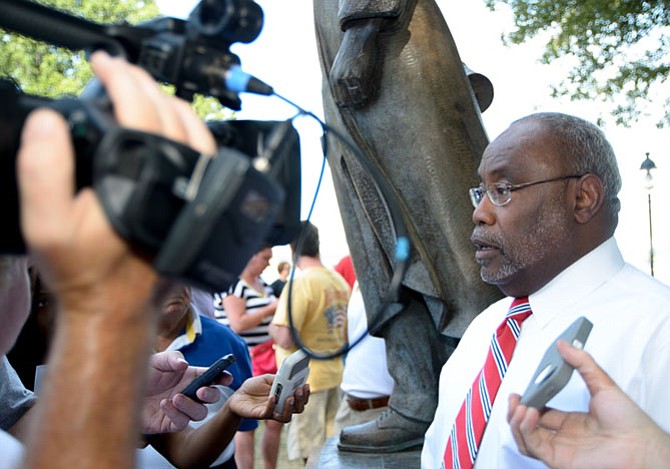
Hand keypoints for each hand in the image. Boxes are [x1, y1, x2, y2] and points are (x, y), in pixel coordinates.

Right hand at [18, 50, 216, 316]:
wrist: (118, 308)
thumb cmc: (86, 271)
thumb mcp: (47, 224)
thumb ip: (44, 169)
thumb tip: (50, 122)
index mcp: (143, 178)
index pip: (139, 109)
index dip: (120, 78)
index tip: (103, 63)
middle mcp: (178, 182)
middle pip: (171, 113)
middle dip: (143, 83)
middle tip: (118, 71)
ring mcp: (195, 194)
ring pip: (197, 130)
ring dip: (170, 102)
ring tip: (142, 90)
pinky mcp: (201, 205)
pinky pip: (206, 155)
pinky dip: (191, 129)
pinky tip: (172, 128)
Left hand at [142, 351, 232, 433]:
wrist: (121, 391)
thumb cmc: (141, 374)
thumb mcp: (156, 360)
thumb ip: (172, 358)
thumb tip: (184, 364)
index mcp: (190, 376)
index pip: (212, 377)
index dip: (222, 377)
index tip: (227, 378)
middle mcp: (189, 393)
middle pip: (212, 397)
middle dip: (211, 394)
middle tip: (201, 391)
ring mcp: (181, 409)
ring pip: (199, 413)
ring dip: (191, 406)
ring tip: (175, 397)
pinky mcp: (169, 423)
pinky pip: (181, 422)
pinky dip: (175, 414)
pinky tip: (164, 404)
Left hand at [227, 375, 308, 422]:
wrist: (238, 395)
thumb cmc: (254, 387)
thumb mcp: (267, 379)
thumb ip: (277, 378)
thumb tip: (288, 376)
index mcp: (286, 396)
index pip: (301, 398)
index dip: (306, 393)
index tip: (306, 384)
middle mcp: (281, 406)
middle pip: (298, 408)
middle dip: (302, 400)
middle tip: (300, 390)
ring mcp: (272, 412)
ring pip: (287, 417)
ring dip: (290, 408)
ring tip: (290, 398)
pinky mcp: (261, 415)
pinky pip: (270, 413)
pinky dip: (272, 405)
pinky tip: (272, 397)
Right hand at [507, 340, 669, 468]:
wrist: (641, 445)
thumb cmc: (630, 422)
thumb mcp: (603, 384)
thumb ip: (582, 362)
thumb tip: (563, 345)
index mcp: (574, 422)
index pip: (543, 413)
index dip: (531, 402)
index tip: (524, 390)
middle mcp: (565, 437)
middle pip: (529, 426)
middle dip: (517, 411)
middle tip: (515, 398)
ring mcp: (561, 449)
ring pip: (526, 438)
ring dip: (517, 421)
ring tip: (520, 405)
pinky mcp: (559, 460)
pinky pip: (532, 447)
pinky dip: (525, 430)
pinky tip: (530, 414)